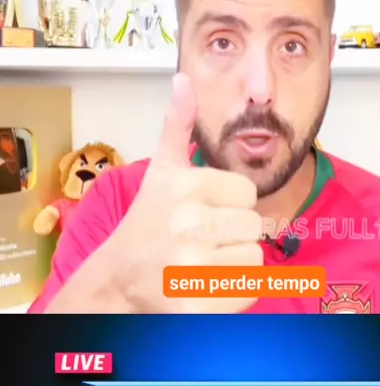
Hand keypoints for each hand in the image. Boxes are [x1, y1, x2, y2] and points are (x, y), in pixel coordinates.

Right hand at [107, 73, 262, 311]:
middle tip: (200, 238)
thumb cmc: (148, 221)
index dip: (228, 202)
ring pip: (254, 257)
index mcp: (185, 187)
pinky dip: (232, 291)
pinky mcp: (199, 306)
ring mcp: (193, 268)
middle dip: (232, 232)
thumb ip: (178, 125)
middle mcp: (189, 224)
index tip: (201, 210)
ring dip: (234, 262)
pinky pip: (248, 289)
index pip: (246, 192)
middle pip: (254, 225)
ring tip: (203, 260)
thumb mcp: (161, 170)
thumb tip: (183, 79)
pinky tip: (204, 285)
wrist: (120, 279)